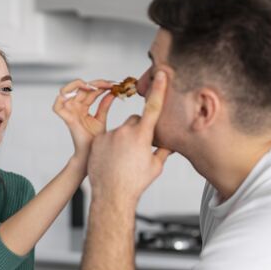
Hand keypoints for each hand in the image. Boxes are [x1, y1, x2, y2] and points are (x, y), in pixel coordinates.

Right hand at [53, 79, 115, 171]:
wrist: (91, 153)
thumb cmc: (94, 139)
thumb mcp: (101, 119)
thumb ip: (104, 105)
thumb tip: (112, 93)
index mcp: (82, 107)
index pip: (89, 91)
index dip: (101, 85)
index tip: (114, 84)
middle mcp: (74, 108)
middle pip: (81, 88)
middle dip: (96, 83)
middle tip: (110, 84)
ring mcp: (69, 112)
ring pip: (67, 90)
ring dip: (81, 84)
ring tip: (96, 86)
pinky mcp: (66, 118)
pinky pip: (57, 105)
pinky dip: (63, 96)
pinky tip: (82, 90)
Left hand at [87, 71, 171, 204]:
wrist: (112, 195)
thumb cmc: (135, 183)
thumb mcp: (155, 167)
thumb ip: (163, 151)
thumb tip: (172, 144)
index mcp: (142, 135)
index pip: (153, 108)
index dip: (159, 90)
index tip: (161, 74)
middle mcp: (125, 131)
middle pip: (135, 121)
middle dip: (138, 131)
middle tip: (138, 149)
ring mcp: (109, 135)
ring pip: (120, 130)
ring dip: (123, 140)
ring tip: (123, 159)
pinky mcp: (97, 141)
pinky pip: (107, 137)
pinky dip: (111, 145)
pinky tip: (112, 160)